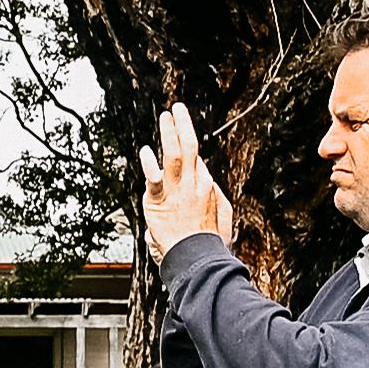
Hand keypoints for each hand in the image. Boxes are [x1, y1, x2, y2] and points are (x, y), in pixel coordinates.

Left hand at [137, 105, 236, 259]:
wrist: (199, 259)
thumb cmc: (209, 245)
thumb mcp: (223, 220)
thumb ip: (216, 200)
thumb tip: (210, 186)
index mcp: (207, 188)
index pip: (196, 160)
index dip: (188, 146)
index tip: (181, 135)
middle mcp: (193, 183)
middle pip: (190, 146)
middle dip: (183, 125)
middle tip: (177, 108)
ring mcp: (176, 189)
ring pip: (173, 153)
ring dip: (169, 132)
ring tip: (165, 116)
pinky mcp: (159, 199)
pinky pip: (153, 175)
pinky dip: (149, 161)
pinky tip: (146, 150)